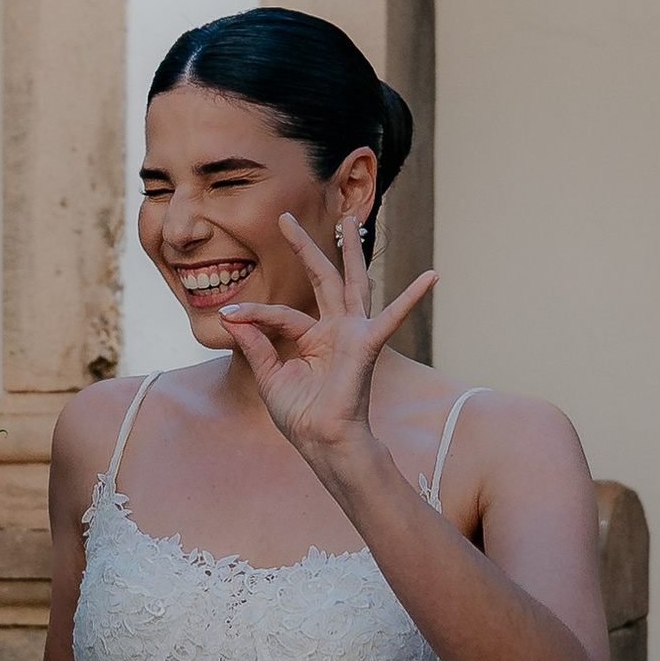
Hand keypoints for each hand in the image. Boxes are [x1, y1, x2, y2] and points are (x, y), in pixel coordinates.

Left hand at [222, 213, 434, 464]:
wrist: (322, 442)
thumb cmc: (302, 417)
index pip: (280, 314)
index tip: (228, 313)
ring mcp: (353, 334)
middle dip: (306, 247)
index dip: (252, 313)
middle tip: (286, 217)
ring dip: (350, 251)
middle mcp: (335, 330)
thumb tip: (233, 316)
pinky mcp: (367, 344)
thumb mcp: (270, 377)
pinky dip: (412, 297)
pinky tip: (431, 276)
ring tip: (350, 220)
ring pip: (351, 282)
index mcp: (313, 338)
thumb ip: (255, 344)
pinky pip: (391, 317)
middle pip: (322, 279)